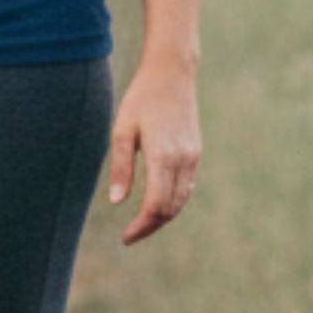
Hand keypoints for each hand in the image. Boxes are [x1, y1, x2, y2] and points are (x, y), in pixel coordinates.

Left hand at [107, 58, 199, 244]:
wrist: (171, 74)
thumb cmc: (141, 100)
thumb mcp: (122, 131)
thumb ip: (120, 167)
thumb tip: (117, 202)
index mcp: (163, 156)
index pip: (156, 205)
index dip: (141, 226)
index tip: (125, 238)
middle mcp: (183, 159)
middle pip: (171, 208)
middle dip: (151, 226)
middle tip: (129, 236)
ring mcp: (193, 156)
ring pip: (182, 200)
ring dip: (163, 217)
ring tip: (141, 224)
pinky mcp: (196, 152)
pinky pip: (187, 187)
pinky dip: (173, 202)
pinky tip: (157, 205)